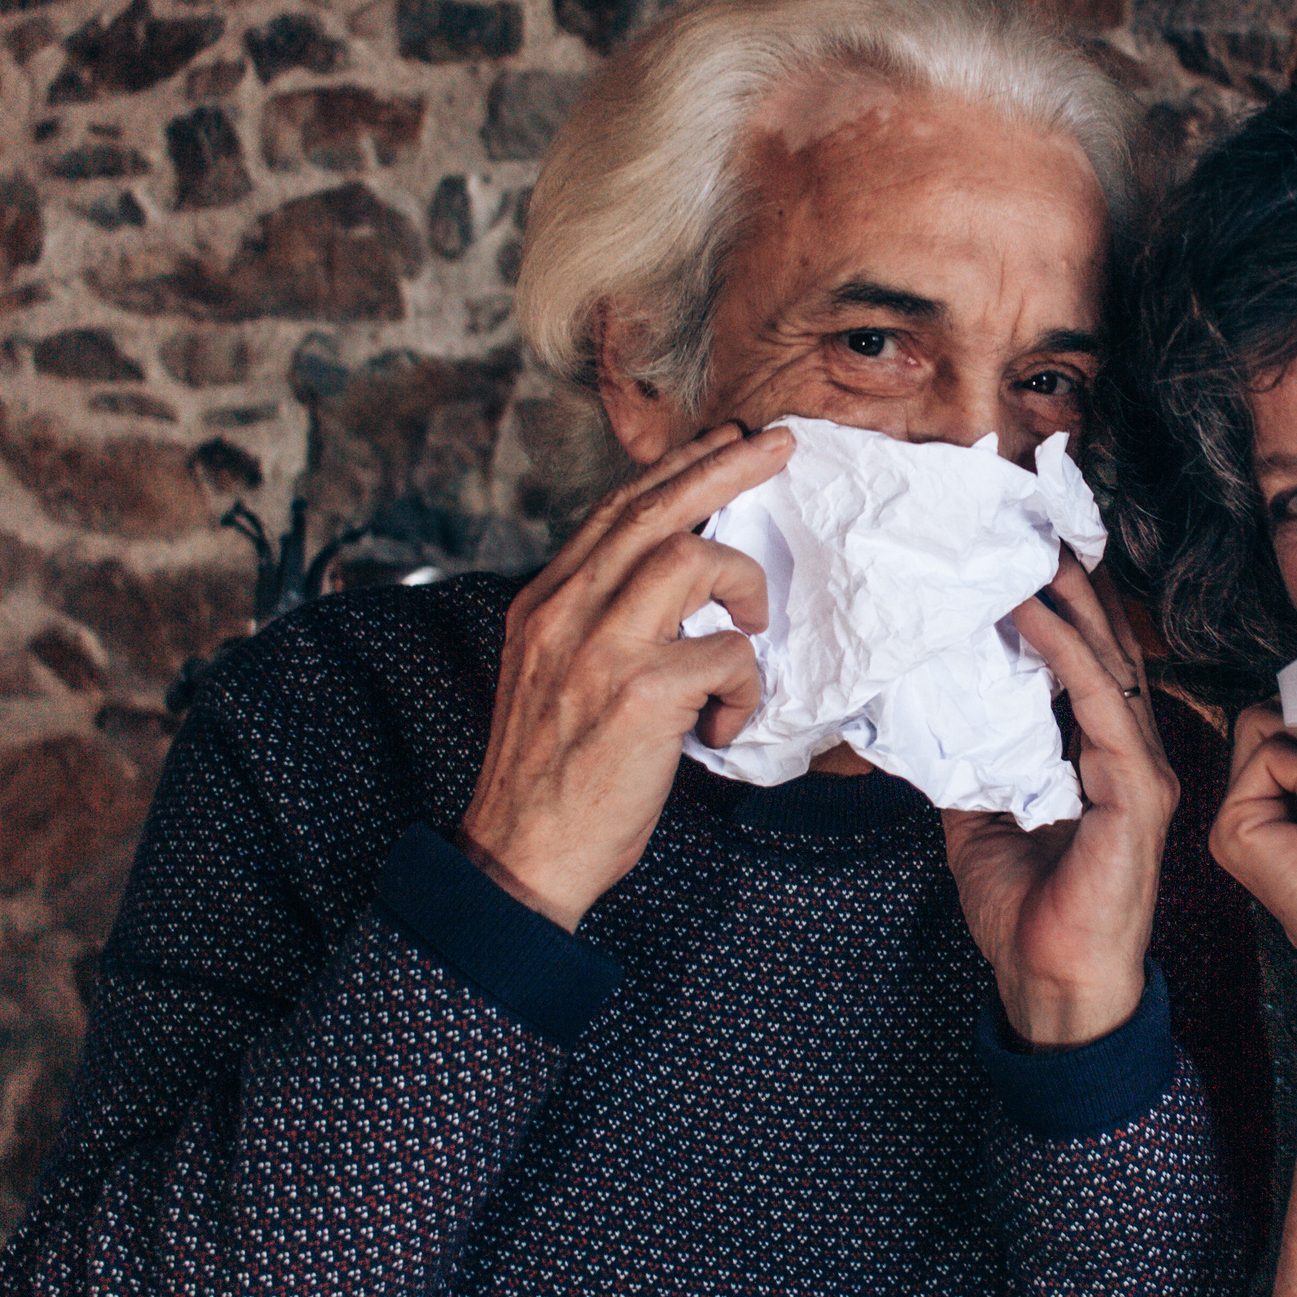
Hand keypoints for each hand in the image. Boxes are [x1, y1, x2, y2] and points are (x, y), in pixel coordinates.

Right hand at [457, 423, 790, 928]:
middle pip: (653, 509)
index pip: (614, 512)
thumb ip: (598, 623)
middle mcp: (563, 613)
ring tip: (752, 624)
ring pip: (689, 558)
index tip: (723, 442)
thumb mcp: (554, 676)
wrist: (518, 855)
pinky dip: (743, 685)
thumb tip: (673, 579)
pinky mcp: (639, 695)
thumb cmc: (551, 775)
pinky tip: (727, 721)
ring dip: (741, 583)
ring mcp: (599, 650)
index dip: (675, 471)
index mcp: (542, 604)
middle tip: (778, 443)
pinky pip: (724, 656)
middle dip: (724, 467)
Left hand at [944, 559, 1179, 1048]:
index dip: (1069, 615)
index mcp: (1105, 764)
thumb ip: (973, 764)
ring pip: (1110, 667)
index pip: (1093, 672)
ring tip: (1036, 555)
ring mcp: (1141, 772)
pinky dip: (1064, 655)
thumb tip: (930, 717)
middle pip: (1110, 653)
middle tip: (1038, 533)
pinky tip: (1031, 617)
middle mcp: (1133, 758)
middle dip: (1077, 591)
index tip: (1031, 562)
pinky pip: (1099, 705)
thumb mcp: (981, 820)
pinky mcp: (1136, 792)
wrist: (1052, 983)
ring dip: (1072, 607)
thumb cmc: (1027, 912)